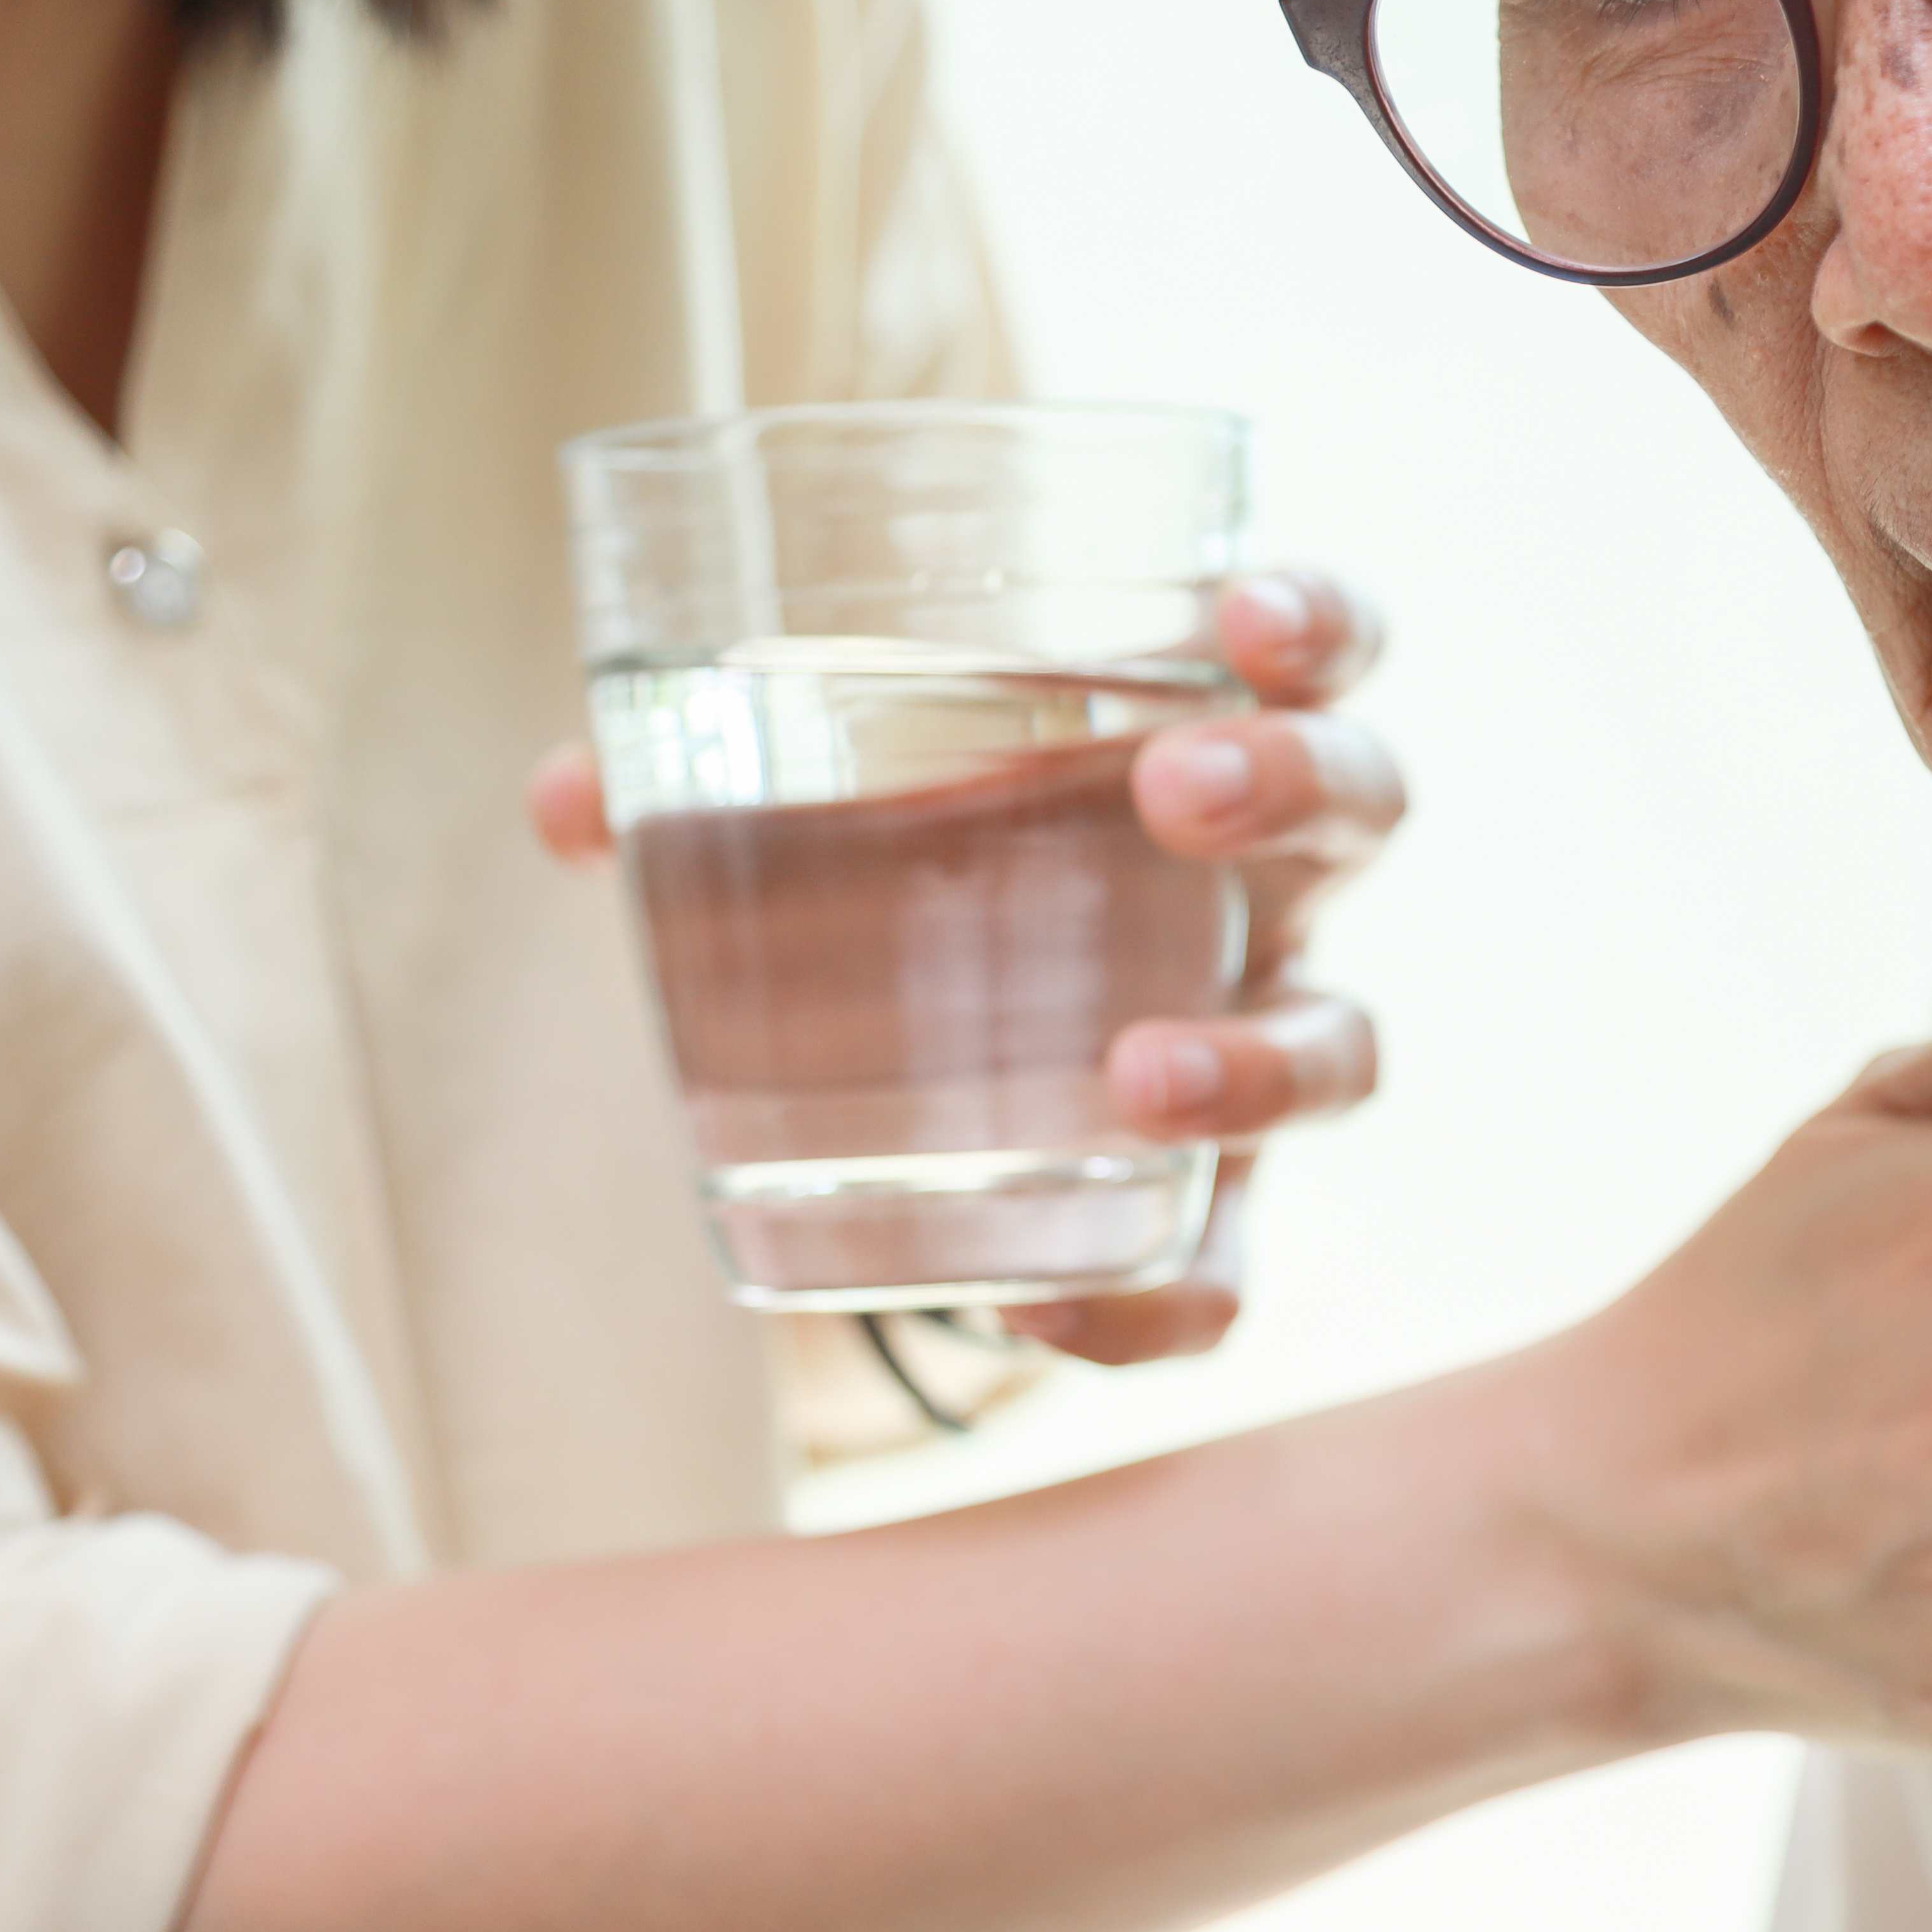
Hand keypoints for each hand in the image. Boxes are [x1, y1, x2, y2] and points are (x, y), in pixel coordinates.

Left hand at [530, 569, 1402, 1367]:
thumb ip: (706, 789)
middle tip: (1172, 793)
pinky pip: (1230, 1272)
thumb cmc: (918, 890)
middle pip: (1360, 812)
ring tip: (1141, 1076)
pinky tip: (1042, 1314)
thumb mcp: (823, 815)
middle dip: (1289, 789)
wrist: (938, 1101)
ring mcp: (1258, 1046)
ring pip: (1347, 1047)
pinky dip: (1157, 1305)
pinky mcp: (1211, 1214)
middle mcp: (1267, 890)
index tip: (1246, 617)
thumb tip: (572, 798)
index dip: (1312, 618)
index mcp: (1200, 744)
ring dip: (1263, 1060)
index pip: (1313, 651)